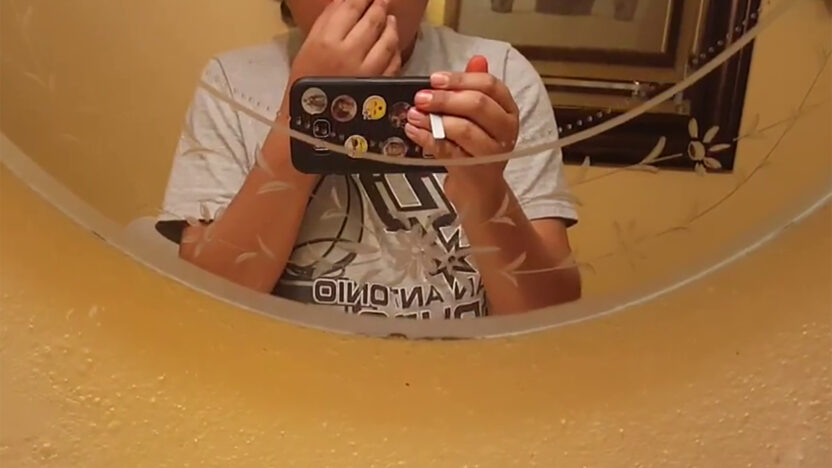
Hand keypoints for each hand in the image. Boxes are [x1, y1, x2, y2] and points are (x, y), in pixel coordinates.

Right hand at [289, 0, 400, 80]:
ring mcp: (367, 71)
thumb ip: (327, 20)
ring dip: (391, 26)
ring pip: (388, 41)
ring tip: (390, 19)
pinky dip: (395, 50)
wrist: (311, 118)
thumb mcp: (309, 45)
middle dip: (380, 6)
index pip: (351, 8)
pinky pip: (393, 63)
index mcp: (326, 41)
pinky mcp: (378, 86)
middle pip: (372, 21)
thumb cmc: (306, 80)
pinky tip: (392, 44)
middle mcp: (348, 54)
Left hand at [404, 57, 519, 197]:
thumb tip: (477, 58)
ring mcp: (492, 151)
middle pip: (477, 105)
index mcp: (508, 109)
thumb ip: (476, 87)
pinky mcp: (474, 169)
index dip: (460, 79)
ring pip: (464, 129)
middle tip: (420, 97)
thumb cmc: (477, 146)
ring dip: (434, 120)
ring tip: (413, 115)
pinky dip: (427, 139)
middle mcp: (505, 129)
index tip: (434, 78)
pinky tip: (413, 131)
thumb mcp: (479, 115)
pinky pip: (448, 150)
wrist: (479, 187)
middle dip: (444, 99)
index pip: (489, 85)